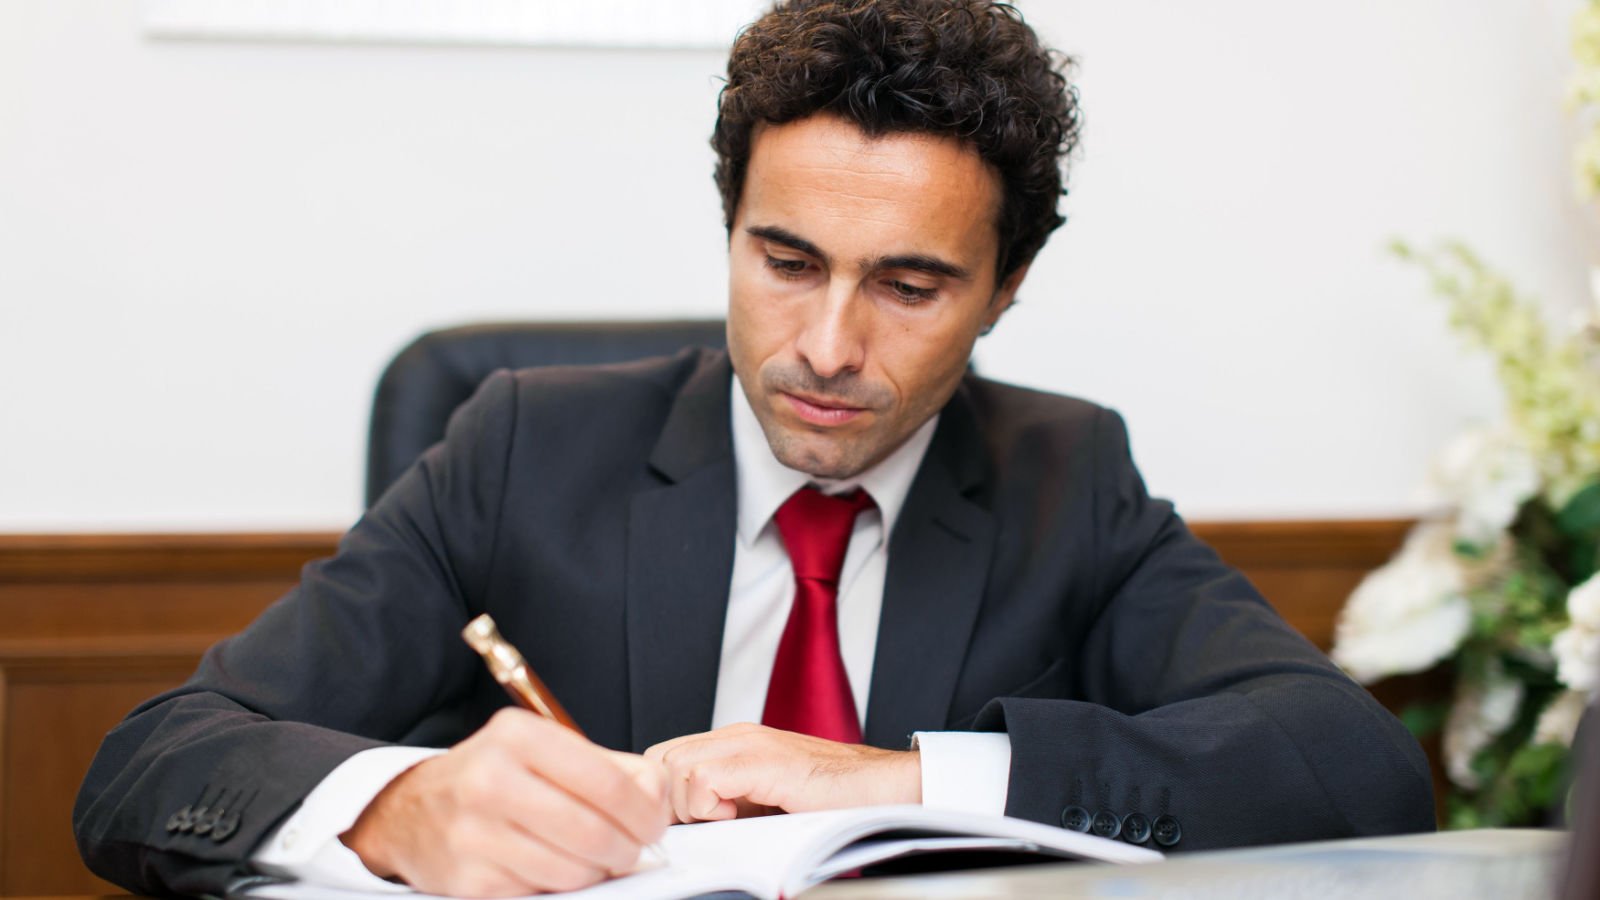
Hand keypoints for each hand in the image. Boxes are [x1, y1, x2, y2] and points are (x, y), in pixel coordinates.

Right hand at [341, 708, 669, 896]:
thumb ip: (608, 766)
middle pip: (593, 831)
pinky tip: (553, 868)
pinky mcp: (469, 880)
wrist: (411, 811)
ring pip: (572, 871)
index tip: (653, 824)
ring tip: (591, 858)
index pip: (607, 781)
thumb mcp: (543, 750)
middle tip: (631, 850)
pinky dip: (560, 888)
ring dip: (595, 872)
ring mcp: (474, 833)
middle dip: (626, 849)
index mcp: (518, 736)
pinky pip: (541, 894)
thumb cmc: (491, 778)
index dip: (644, 812)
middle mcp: (490, 779)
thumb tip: (655, 799)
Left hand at [643, 722, 919, 822]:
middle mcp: (735, 736)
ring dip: (690, 805)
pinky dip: (708, 807)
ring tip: (729, 819)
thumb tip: (683, 827)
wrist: (882, 790)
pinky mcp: (762, 761)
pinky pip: (700, 780)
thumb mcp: (764, 801)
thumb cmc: (833, 802)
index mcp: (733, 742)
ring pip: (673, 768)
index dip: (665, 794)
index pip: (663, 757)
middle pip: (659, 760)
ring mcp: (748, 744)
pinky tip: (739, 817)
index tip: (690, 825)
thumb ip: (726, 801)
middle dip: (670, 800)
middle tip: (705, 825)